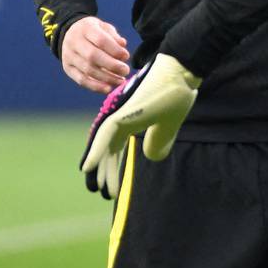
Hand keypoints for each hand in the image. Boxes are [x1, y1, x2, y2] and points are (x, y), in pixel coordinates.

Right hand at [61, 15, 131, 93]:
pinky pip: (81, 80)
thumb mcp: (104, 27)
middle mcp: (74, 41)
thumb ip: (114, 36)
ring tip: (120, 80)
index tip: (126, 56)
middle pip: (92, 56)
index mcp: (85, 28)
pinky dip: (96, 86)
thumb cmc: (93, 31)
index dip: (114, 50)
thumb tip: (122, 46)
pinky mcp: (67, 68)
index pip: (100, 40)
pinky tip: (108, 88)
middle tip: (126, 71)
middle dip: (112, 66)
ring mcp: (68, 56)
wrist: (70, 34)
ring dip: (107, 78)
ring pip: (88, 70)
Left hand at [78, 53, 202, 195]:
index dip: (113, 167)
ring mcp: (121, 116)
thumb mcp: (169, 126)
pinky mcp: (122, 113)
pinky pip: (104, 135)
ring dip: (101, 168)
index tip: (111, 188)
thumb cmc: (176, 95)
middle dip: (106, 172)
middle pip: (109, 150)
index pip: (117, 147)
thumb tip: (151, 157)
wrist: (180, 74)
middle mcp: (123, 120)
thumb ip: (160, 140)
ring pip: (105, 146)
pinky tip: (87, 168)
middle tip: (103, 192)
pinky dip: (96, 152)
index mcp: (133, 122)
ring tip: (98, 188)